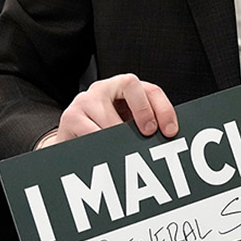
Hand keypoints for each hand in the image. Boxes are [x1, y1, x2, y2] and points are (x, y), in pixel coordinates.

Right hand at [42, 74, 178, 145]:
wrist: (72, 139)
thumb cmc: (105, 130)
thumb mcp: (127, 123)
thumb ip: (146, 124)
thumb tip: (168, 138)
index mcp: (125, 87)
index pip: (151, 90)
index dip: (164, 109)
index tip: (170, 131)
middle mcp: (105, 88)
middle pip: (131, 86)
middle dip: (145, 111)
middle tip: (149, 135)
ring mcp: (86, 99)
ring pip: (111, 114)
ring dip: (122, 136)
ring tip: (128, 151)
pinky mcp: (70, 116)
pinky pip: (91, 133)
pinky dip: (102, 146)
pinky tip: (107, 154)